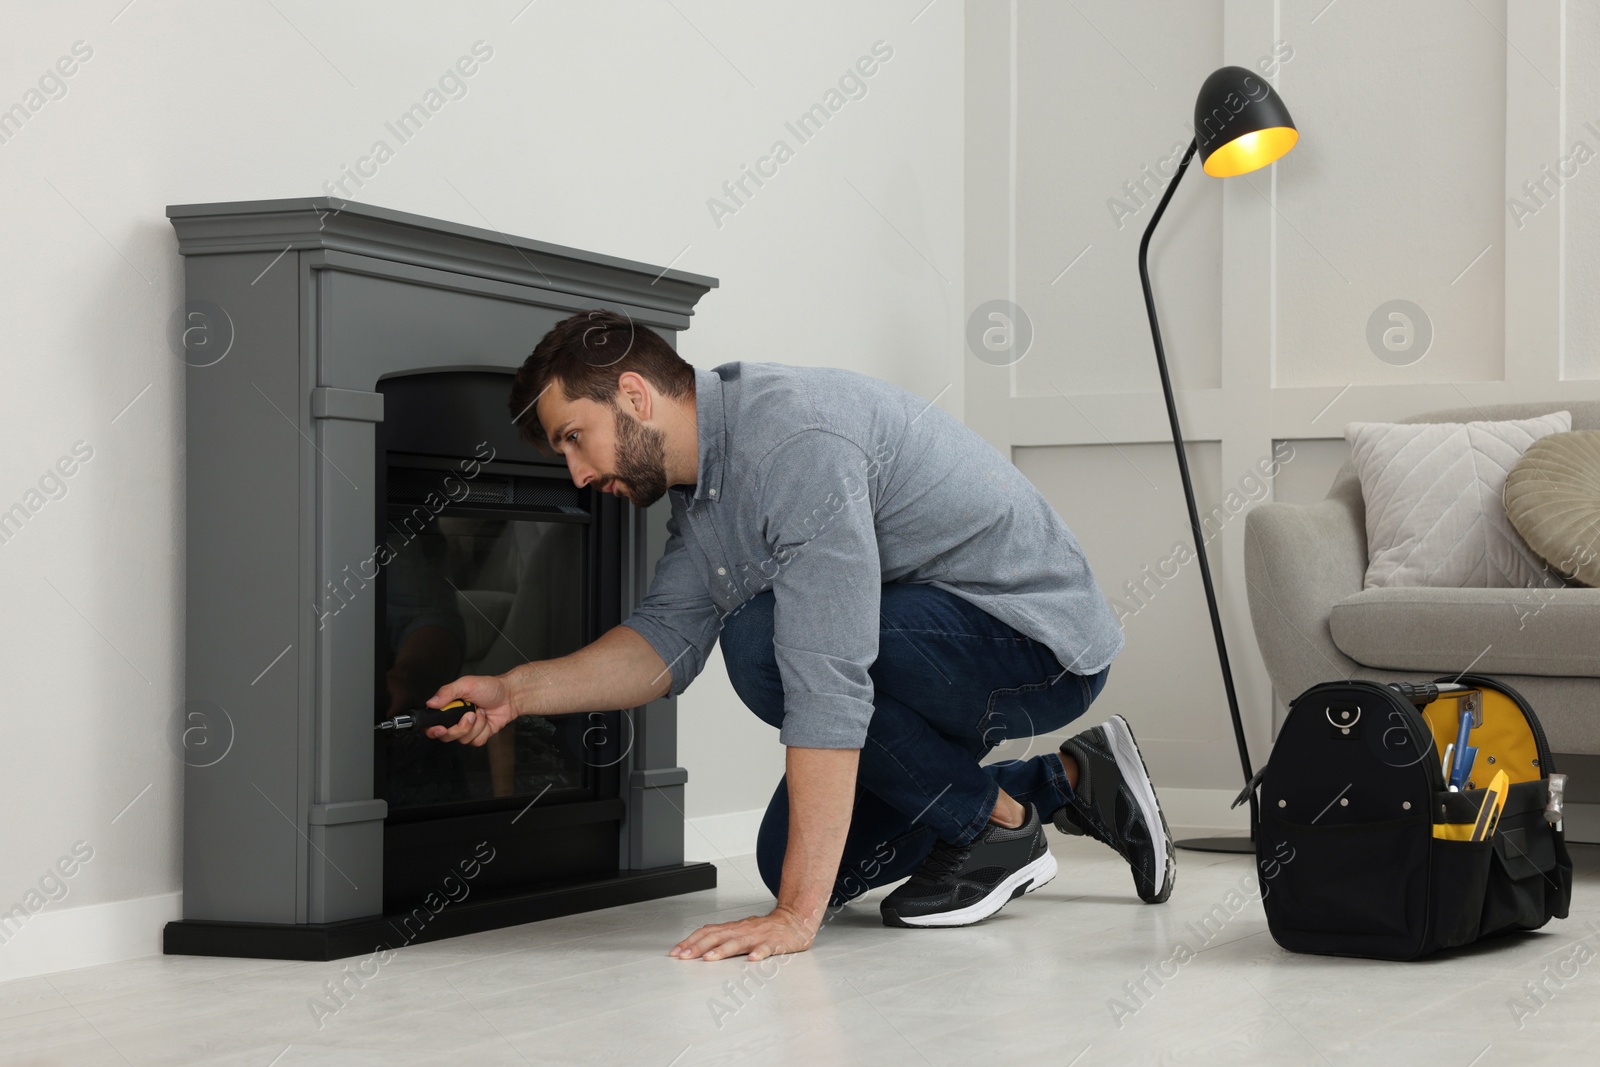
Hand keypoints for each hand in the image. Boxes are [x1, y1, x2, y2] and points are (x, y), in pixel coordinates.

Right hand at [425, 675, 516, 745]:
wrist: (510, 696)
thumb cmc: (489, 687)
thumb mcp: (466, 684)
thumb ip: (447, 692)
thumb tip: (431, 702)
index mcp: (448, 707)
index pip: (431, 724)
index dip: (432, 730)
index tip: (440, 728)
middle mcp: (455, 720)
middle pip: (446, 736)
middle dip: (459, 728)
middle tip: (468, 715)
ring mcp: (467, 729)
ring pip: (462, 739)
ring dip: (475, 726)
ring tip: (480, 712)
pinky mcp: (479, 735)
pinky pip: (476, 741)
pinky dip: (483, 730)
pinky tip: (486, 720)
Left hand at [669, 906, 818, 961]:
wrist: (794, 920)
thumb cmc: (765, 930)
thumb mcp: (741, 931)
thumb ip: (723, 938)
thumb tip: (698, 947)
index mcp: (733, 928)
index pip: (707, 932)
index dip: (690, 941)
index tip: (675, 952)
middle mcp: (742, 930)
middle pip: (716, 937)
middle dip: (698, 947)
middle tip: (683, 956)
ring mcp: (758, 936)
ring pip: (738, 943)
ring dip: (722, 950)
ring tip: (709, 958)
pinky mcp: (774, 943)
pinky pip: (766, 948)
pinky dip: (759, 953)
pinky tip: (753, 960)